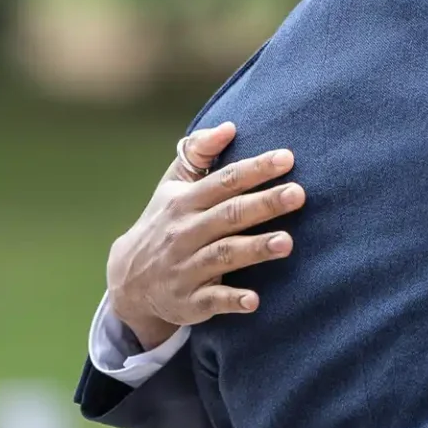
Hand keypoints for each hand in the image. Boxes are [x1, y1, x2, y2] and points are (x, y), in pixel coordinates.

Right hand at [106, 122, 304, 348]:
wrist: (128, 280)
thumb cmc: (164, 223)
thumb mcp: (172, 186)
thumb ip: (198, 153)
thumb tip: (229, 126)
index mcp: (185, 202)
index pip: (224, 181)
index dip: (255, 169)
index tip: (287, 158)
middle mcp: (185, 233)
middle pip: (229, 215)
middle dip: (264, 204)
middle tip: (299, 194)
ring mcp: (186, 268)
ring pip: (224, 255)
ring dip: (255, 249)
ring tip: (287, 242)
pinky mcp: (189, 301)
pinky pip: (212, 300)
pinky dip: (232, 300)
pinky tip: (254, 300)